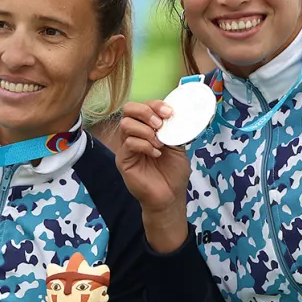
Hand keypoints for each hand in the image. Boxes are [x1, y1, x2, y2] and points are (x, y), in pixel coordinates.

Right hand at [116, 101, 191, 252]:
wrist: (170, 196)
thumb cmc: (173, 172)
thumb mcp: (178, 145)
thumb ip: (174, 129)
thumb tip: (176, 113)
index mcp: (147, 127)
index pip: (143, 106)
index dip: (155, 105)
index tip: (169, 113)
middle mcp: (134, 134)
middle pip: (129, 109)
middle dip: (146, 112)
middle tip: (160, 125)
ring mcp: (126, 147)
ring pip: (126, 124)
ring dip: (146, 131)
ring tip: (159, 144)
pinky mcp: (123, 160)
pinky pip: (128, 143)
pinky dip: (145, 145)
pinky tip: (156, 154)